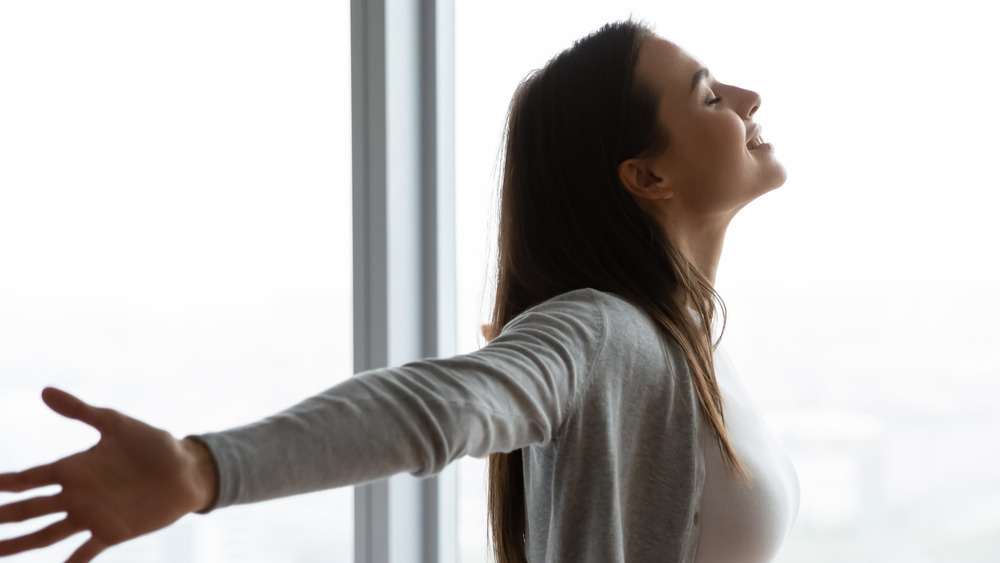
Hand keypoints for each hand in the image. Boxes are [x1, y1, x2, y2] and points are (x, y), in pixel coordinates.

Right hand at [0, 388, 217, 561]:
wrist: (188, 469)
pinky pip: (83, 553)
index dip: (4, 484)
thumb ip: (81, 411)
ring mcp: (91, 515)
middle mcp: (76, 494)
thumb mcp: (116, 423)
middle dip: (3, 517)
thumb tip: (44, 391)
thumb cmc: (153, 444)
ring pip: (45, 534)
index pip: (28, 479)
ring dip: (20, 545)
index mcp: (73, 467)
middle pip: (29, 510)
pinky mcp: (111, 532)